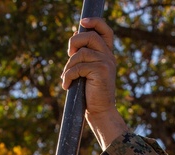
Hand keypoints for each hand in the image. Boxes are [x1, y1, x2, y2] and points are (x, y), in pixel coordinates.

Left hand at [61, 17, 128, 149]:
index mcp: (106, 54)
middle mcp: (109, 56)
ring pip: (81, 53)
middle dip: (75, 42)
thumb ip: (84, 55)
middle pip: (90, 36)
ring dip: (68, 66)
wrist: (100, 112)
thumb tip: (74, 38)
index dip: (95, 22)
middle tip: (69, 54)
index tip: (82, 22)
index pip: (105, 30)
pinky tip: (66, 85)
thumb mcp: (87, 71)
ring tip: (66, 78)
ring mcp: (106, 63)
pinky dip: (68, 76)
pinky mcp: (101, 71)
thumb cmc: (91, 93)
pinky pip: (78, 67)